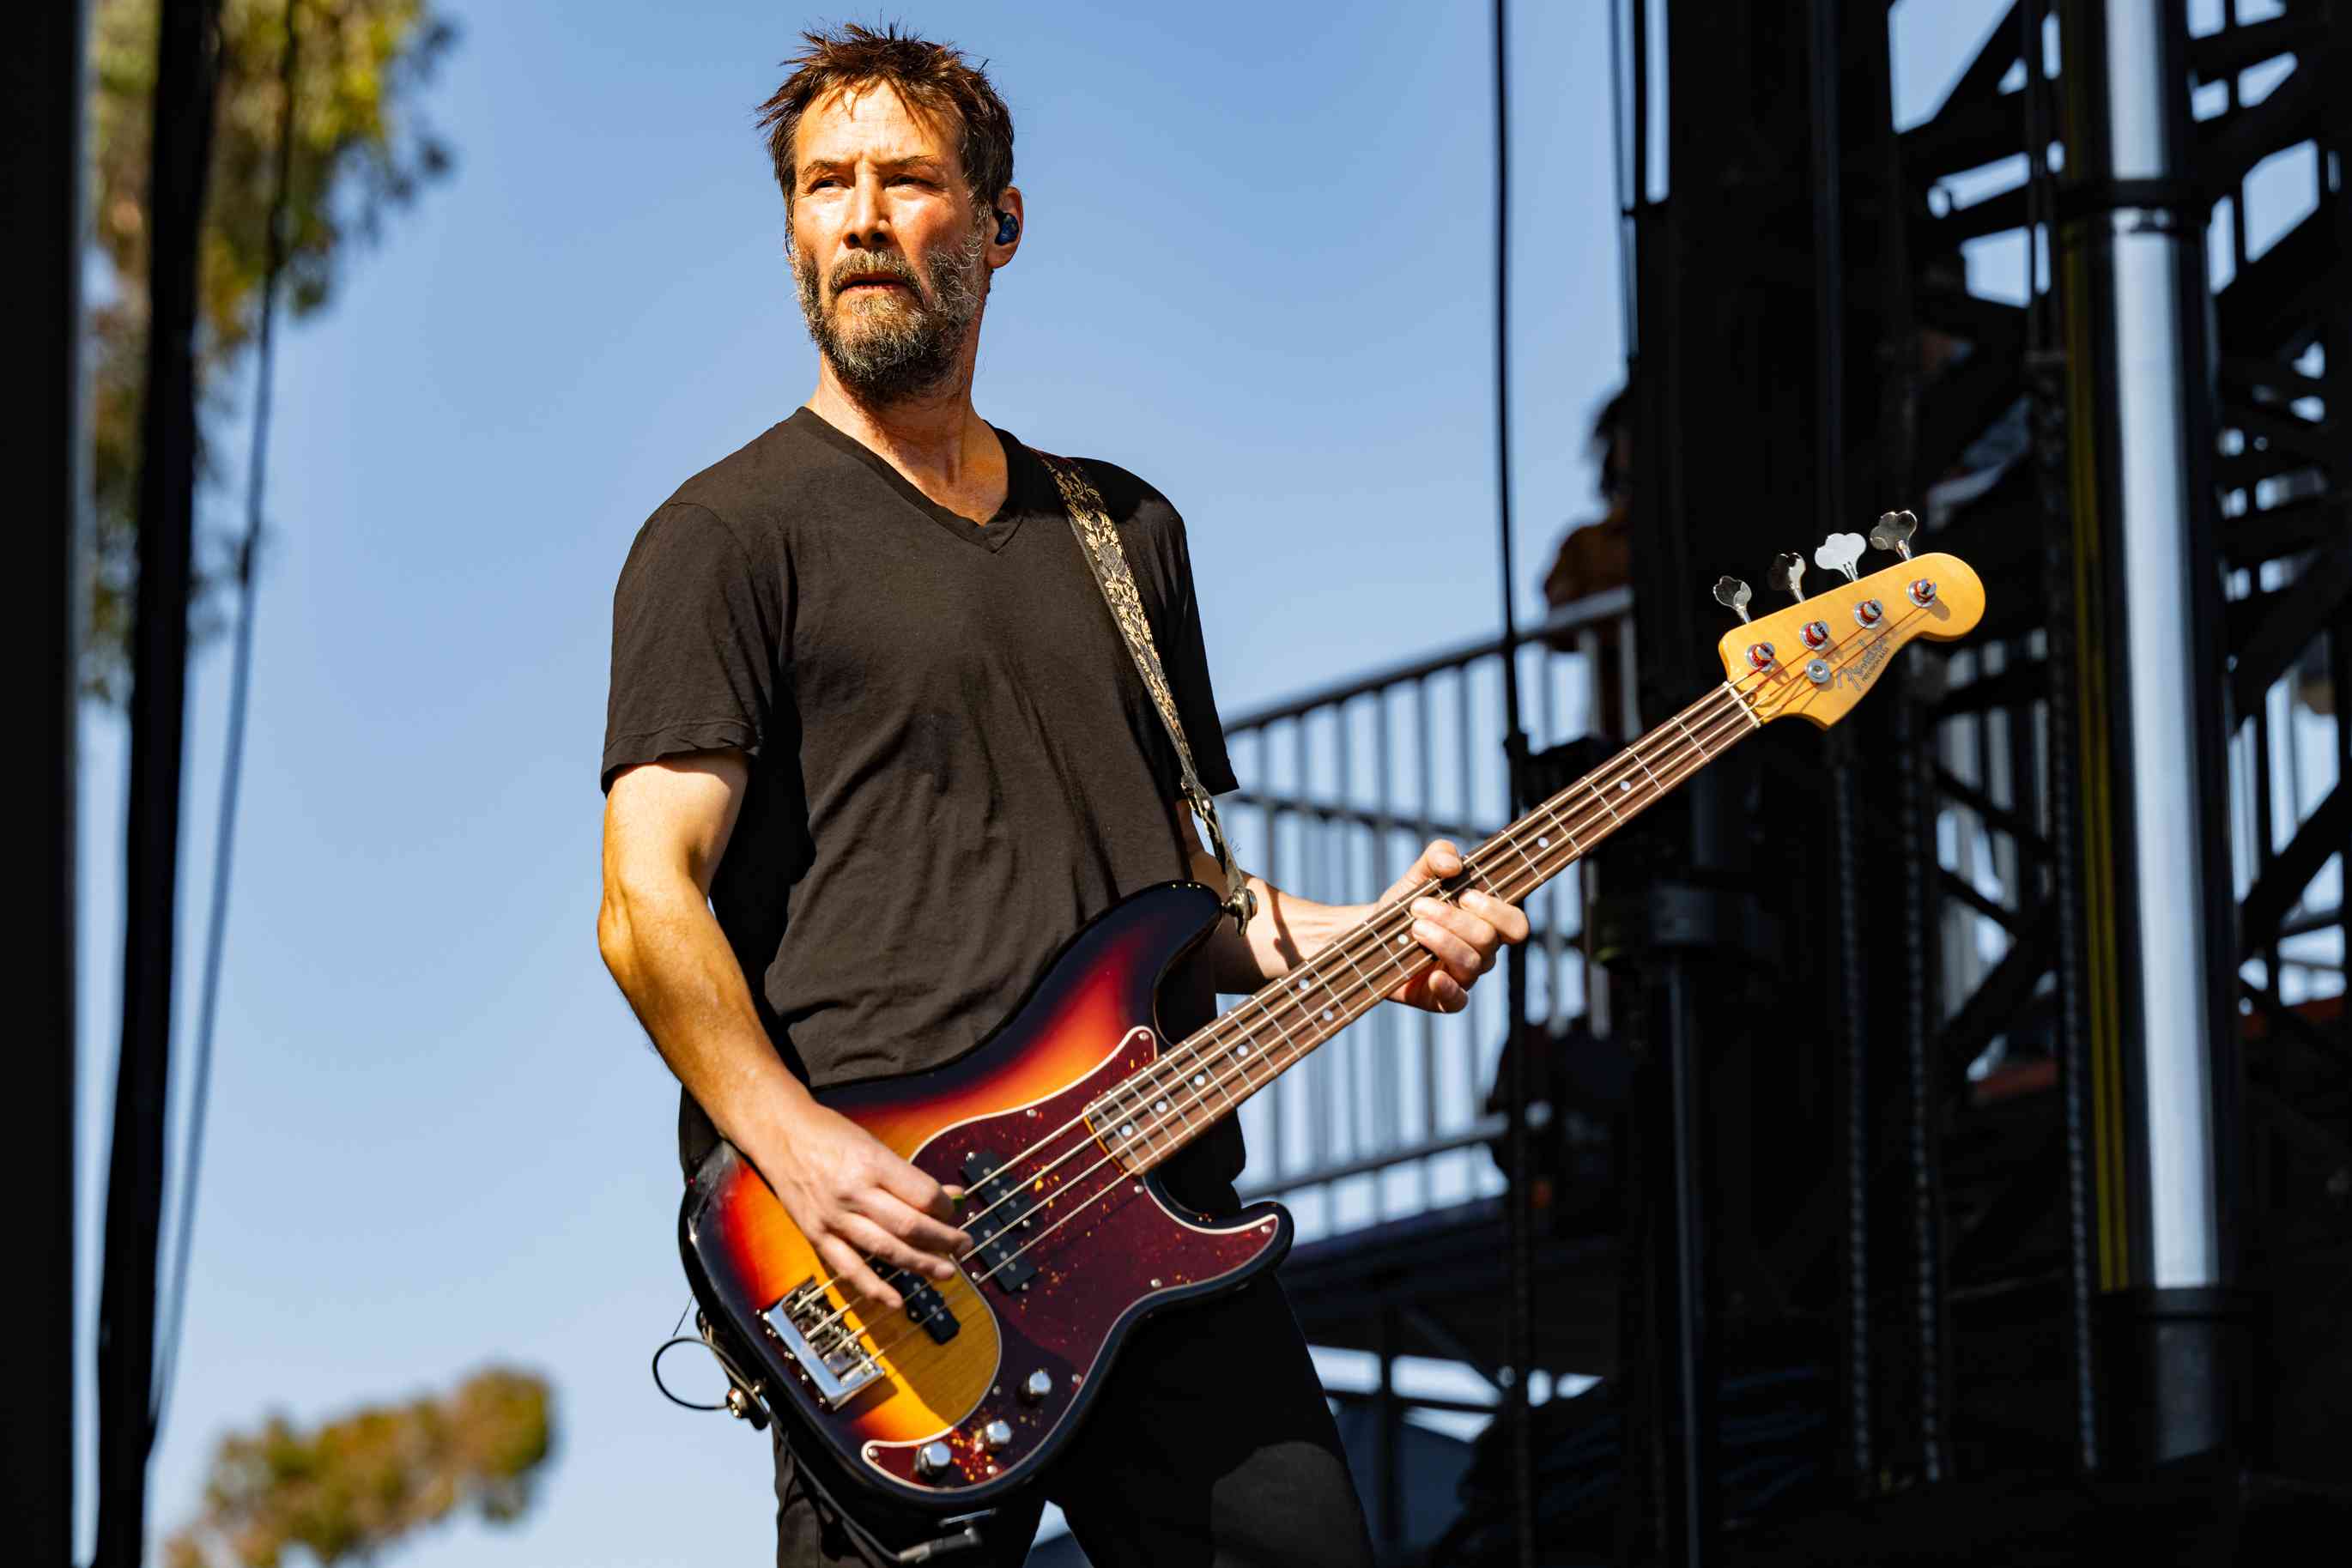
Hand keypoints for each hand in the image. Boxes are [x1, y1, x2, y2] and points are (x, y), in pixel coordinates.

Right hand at [748, 1098, 970, 1311]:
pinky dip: (873, 1288)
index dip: (946, 1208)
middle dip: (943, 1240)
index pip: (922, 1194)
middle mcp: (854, 1191)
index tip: (954, 1211)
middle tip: (964, 1246)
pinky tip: (895, 1301)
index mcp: (872, 1163)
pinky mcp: (816, 1235)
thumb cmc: (829, 1134)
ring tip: (946, 1273)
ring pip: (885, 1249)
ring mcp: (834, 1216)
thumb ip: (909, 1176)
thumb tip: (951, 1196)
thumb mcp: (874, 1144)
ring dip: (920, 1264)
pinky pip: (848, 1268)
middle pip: (909, 1225)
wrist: (779, 1134)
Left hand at [1378, 839, 1529, 1013]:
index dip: (1496, 911)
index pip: (1516, 925)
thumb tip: (1453, 864)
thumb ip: (1438, 855)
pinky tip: (1431, 976)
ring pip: (1471, 964)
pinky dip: (1447, 988)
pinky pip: (1458, 1002)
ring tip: (1414, 927)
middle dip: (1452, 919)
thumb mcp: (1418, 873)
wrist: (1371, 934)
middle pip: (1487, 940)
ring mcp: (1463, 977)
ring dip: (1442, 941)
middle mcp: (1482, 952)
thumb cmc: (1405, 903)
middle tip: (1418, 907)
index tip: (1465, 896)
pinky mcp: (1441, 999)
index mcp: (1487, 923)